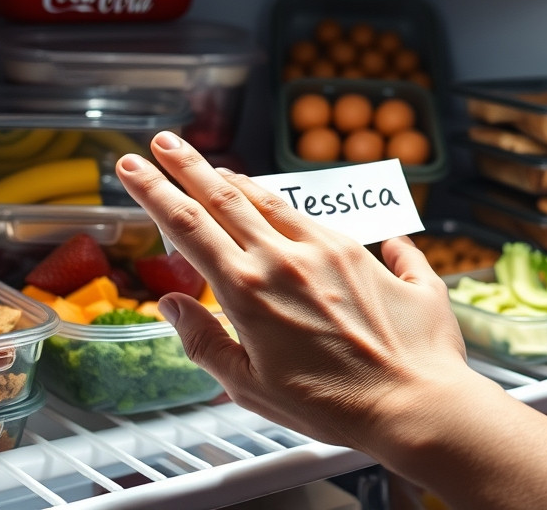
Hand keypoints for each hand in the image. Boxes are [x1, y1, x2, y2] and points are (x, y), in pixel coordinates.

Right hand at [114, 131, 475, 453]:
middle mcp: (289, 258)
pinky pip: (326, 221)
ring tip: (219, 171)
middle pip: (227, 198)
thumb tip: (174, 304)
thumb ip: (205, 341)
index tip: (131, 164)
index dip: (154, 190)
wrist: (414, 401)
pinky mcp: (372, 254)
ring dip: (241, 183)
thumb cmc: (333, 406)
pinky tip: (294, 209)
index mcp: (249, 289)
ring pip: (276, 203)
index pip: (188, 225)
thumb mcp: (249, 387)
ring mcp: (334, 249)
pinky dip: (297, 210)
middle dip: (189, 166)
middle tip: (165, 140)